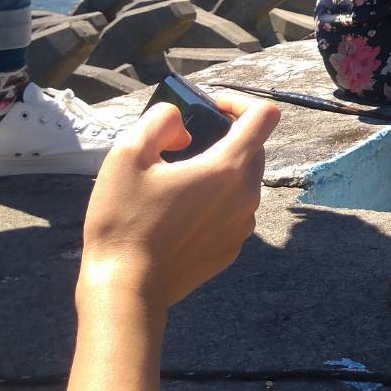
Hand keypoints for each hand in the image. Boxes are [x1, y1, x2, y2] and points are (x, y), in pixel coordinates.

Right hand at [79, 94, 279, 309]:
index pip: (265, 115)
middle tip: (185, 145)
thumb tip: (183, 126)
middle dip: (227, 136)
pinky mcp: (233, 247)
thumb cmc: (124, 221)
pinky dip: (216, 201)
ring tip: (177, 180)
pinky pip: (234, 211)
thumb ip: (160, 121)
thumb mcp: (128, 154)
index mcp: (228, 168)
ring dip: (220, 171)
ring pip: (244, 181)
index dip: (240, 101)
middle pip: (255, 148)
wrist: (127, 288)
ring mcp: (244, 225)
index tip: (211, 108)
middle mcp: (247, 195)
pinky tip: (180, 212)